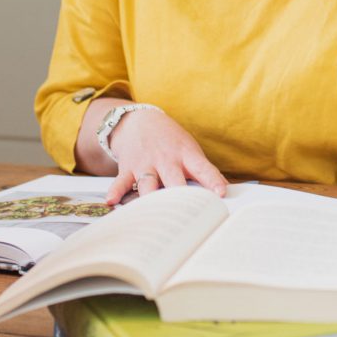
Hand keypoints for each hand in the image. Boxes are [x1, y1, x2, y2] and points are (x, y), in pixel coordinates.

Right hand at [101, 107, 227, 203]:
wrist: (139, 120)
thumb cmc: (170, 141)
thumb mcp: (189, 150)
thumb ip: (203, 171)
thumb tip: (225, 192)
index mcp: (186, 155)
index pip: (202, 168)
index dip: (212, 181)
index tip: (220, 194)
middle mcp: (166, 160)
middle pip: (174, 180)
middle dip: (180, 196)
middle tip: (187, 212)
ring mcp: (146, 164)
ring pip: (148, 184)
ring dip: (150, 198)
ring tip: (154, 216)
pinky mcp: (128, 167)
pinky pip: (121, 181)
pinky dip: (116, 191)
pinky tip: (112, 201)